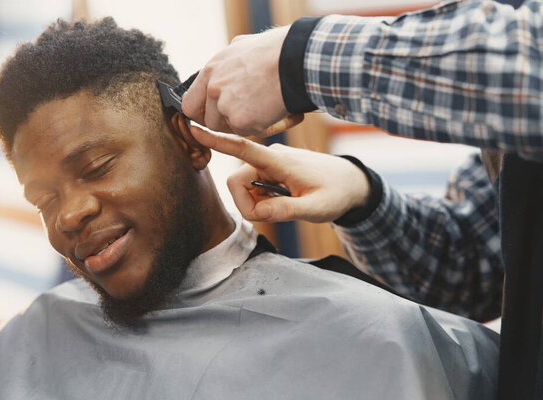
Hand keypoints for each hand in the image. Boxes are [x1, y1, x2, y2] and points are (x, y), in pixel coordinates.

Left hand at [182, 26, 303, 137]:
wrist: (295, 60)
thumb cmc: (277, 51)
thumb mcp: (243, 47)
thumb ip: (229, 64)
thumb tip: (226, 68)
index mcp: (211, 70)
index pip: (190, 103)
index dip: (202, 114)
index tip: (214, 117)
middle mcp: (213, 87)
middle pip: (208, 121)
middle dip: (225, 124)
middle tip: (247, 117)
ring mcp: (225, 105)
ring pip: (229, 129)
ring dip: (246, 124)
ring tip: (267, 109)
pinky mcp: (240, 121)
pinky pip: (249, 133)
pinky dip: (264, 127)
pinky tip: (278, 112)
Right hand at [190, 127, 370, 222]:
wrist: (351, 182)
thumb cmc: (336, 193)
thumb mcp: (315, 208)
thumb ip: (286, 210)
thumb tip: (257, 213)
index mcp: (280, 161)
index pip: (243, 148)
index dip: (218, 142)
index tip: (195, 131)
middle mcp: (270, 158)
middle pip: (237, 182)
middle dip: (247, 203)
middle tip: (274, 214)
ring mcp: (270, 164)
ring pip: (245, 187)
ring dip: (257, 202)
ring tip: (285, 205)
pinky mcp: (271, 170)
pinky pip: (254, 187)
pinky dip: (262, 199)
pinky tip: (283, 199)